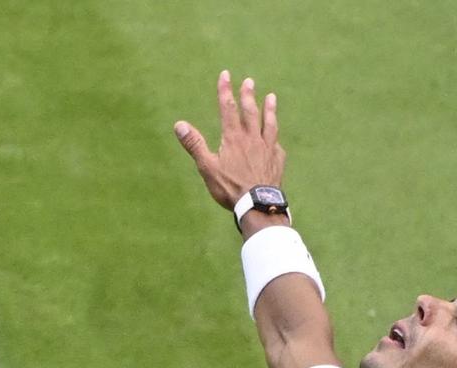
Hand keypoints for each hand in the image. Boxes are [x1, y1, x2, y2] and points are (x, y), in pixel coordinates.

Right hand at [173, 70, 285, 211]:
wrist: (257, 203)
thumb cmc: (230, 187)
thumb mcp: (207, 167)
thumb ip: (195, 144)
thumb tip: (179, 124)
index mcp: (233, 138)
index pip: (228, 109)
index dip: (226, 90)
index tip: (226, 75)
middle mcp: (252, 138)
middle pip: (250, 112)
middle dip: (248, 95)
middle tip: (249, 81)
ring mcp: (268, 148)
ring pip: (269, 124)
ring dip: (269, 109)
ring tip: (271, 97)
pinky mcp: (277, 160)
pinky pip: (276, 145)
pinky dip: (275, 138)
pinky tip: (276, 138)